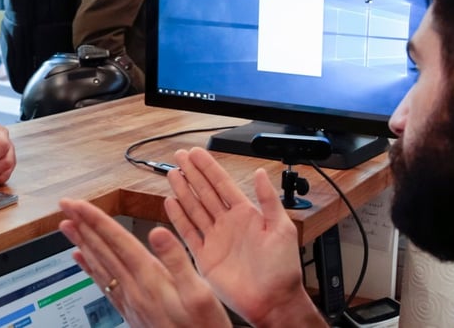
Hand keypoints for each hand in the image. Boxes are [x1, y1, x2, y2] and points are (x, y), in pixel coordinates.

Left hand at [58, 198, 229, 327]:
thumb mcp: (200, 293)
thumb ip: (177, 260)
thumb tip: (158, 232)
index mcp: (150, 278)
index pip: (116, 241)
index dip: (96, 220)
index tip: (77, 205)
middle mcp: (134, 289)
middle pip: (102, 250)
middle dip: (83, 226)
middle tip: (65, 206)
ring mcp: (130, 301)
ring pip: (99, 266)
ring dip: (82, 243)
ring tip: (66, 227)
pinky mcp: (131, 311)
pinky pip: (104, 284)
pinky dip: (90, 269)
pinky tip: (82, 260)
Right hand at [165, 147, 325, 327]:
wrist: (273, 301)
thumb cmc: (282, 269)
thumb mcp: (282, 228)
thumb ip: (269, 199)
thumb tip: (261, 173)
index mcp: (247, 214)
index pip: (223, 184)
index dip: (209, 168)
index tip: (196, 153)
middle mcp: (228, 224)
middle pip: (205, 192)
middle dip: (192, 173)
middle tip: (179, 156)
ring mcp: (215, 239)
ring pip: (194, 209)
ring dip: (183, 191)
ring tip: (172, 174)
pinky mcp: (205, 257)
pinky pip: (189, 233)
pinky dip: (179, 218)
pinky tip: (171, 203)